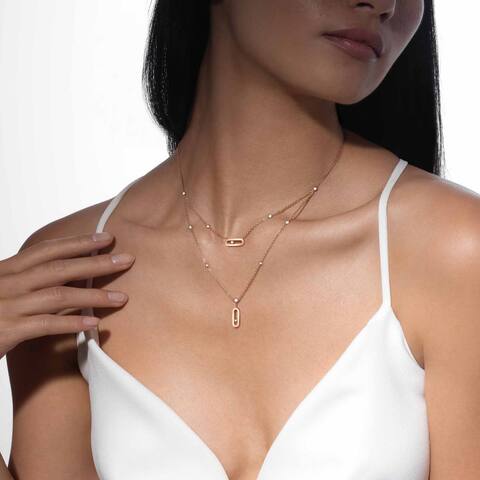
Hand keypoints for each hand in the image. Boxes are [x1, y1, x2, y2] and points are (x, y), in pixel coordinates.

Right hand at [0, 232, 134, 358]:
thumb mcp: (2, 289)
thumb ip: (27, 280)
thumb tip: (63, 274)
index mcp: (7, 269)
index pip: (48, 250)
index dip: (78, 242)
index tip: (106, 237)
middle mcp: (8, 282)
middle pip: (60, 268)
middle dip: (97, 262)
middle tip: (127, 260)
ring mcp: (8, 305)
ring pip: (59, 295)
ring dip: (95, 295)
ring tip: (123, 298)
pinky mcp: (6, 330)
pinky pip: (47, 325)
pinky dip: (73, 323)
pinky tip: (95, 324)